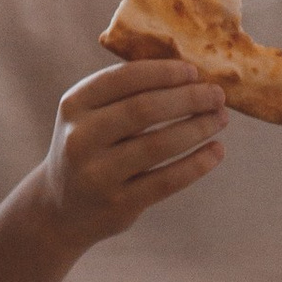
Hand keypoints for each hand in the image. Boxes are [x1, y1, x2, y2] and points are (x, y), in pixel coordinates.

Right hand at [36, 55, 224, 251]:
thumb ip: (125, 96)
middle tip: (217, 95)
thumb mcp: (90, 117)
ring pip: (159, 145)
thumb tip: (189, 75)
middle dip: (188, 98)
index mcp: (74, 106)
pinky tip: (216, 151)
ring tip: (220, 119)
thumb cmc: (90, 150)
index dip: (163, 72)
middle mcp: (81, 138)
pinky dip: (197, 164)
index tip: (194, 71)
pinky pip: (167, 180)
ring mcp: (99, 174)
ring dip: (198, 128)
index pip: (123, 78)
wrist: (61, 210)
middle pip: (144, 109)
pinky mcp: (119, 204)